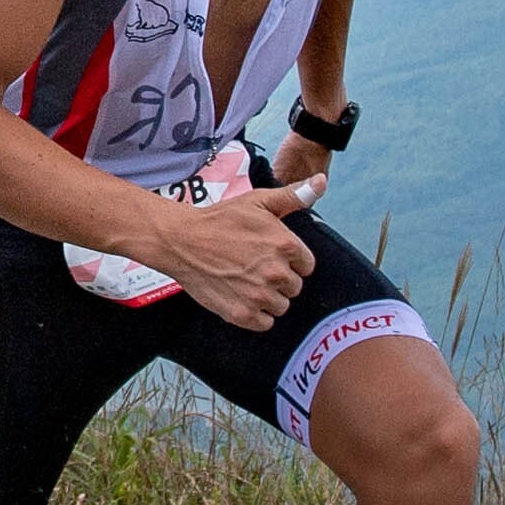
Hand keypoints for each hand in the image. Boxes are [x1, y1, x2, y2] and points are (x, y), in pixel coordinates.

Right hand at [162, 172, 324, 331]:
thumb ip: (294, 195)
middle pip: (294, 287)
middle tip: (254, 267)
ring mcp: (259, 296)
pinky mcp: (242, 314)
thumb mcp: (258, 201)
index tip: (270, 256)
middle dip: (279, 279)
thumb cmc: (220, 219)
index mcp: (285, 245)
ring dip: (268, 298)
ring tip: (246, 281)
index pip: (306, 266)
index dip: (290, 261)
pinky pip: (265, 323)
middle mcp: (276, 272)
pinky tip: (241, 297)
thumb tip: (322, 181)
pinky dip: (256, 315)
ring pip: (280, 306)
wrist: (182, 240)